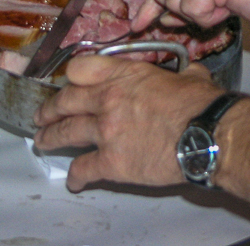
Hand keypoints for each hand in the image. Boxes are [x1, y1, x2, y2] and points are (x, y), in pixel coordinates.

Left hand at [33, 55, 218, 190]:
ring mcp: (106, 131)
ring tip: (43, 140)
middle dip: (51, 109)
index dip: (73, 77)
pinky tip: (74, 181)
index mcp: (125, 75)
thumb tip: (190, 72)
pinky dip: (76, 176)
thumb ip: (181, 73)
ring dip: (50, 137)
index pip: (81, 69)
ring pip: (65, 132)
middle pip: (66, 101)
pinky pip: (83, 168)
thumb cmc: (202, 105)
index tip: (70, 83)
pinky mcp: (110, 162)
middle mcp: (108, 99)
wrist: (206, 135)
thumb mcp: (190, 76)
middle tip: (44, 115)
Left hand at [132, 0, 249, 32]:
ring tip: (227, 8)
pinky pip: (191, 9)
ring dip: (198, 15)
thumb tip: (163, 15)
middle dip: (175, 12)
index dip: (154, 4)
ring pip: (174, 1)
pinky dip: (208, 19)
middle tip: (207, 17)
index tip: (141, 22)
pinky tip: (230, 9)